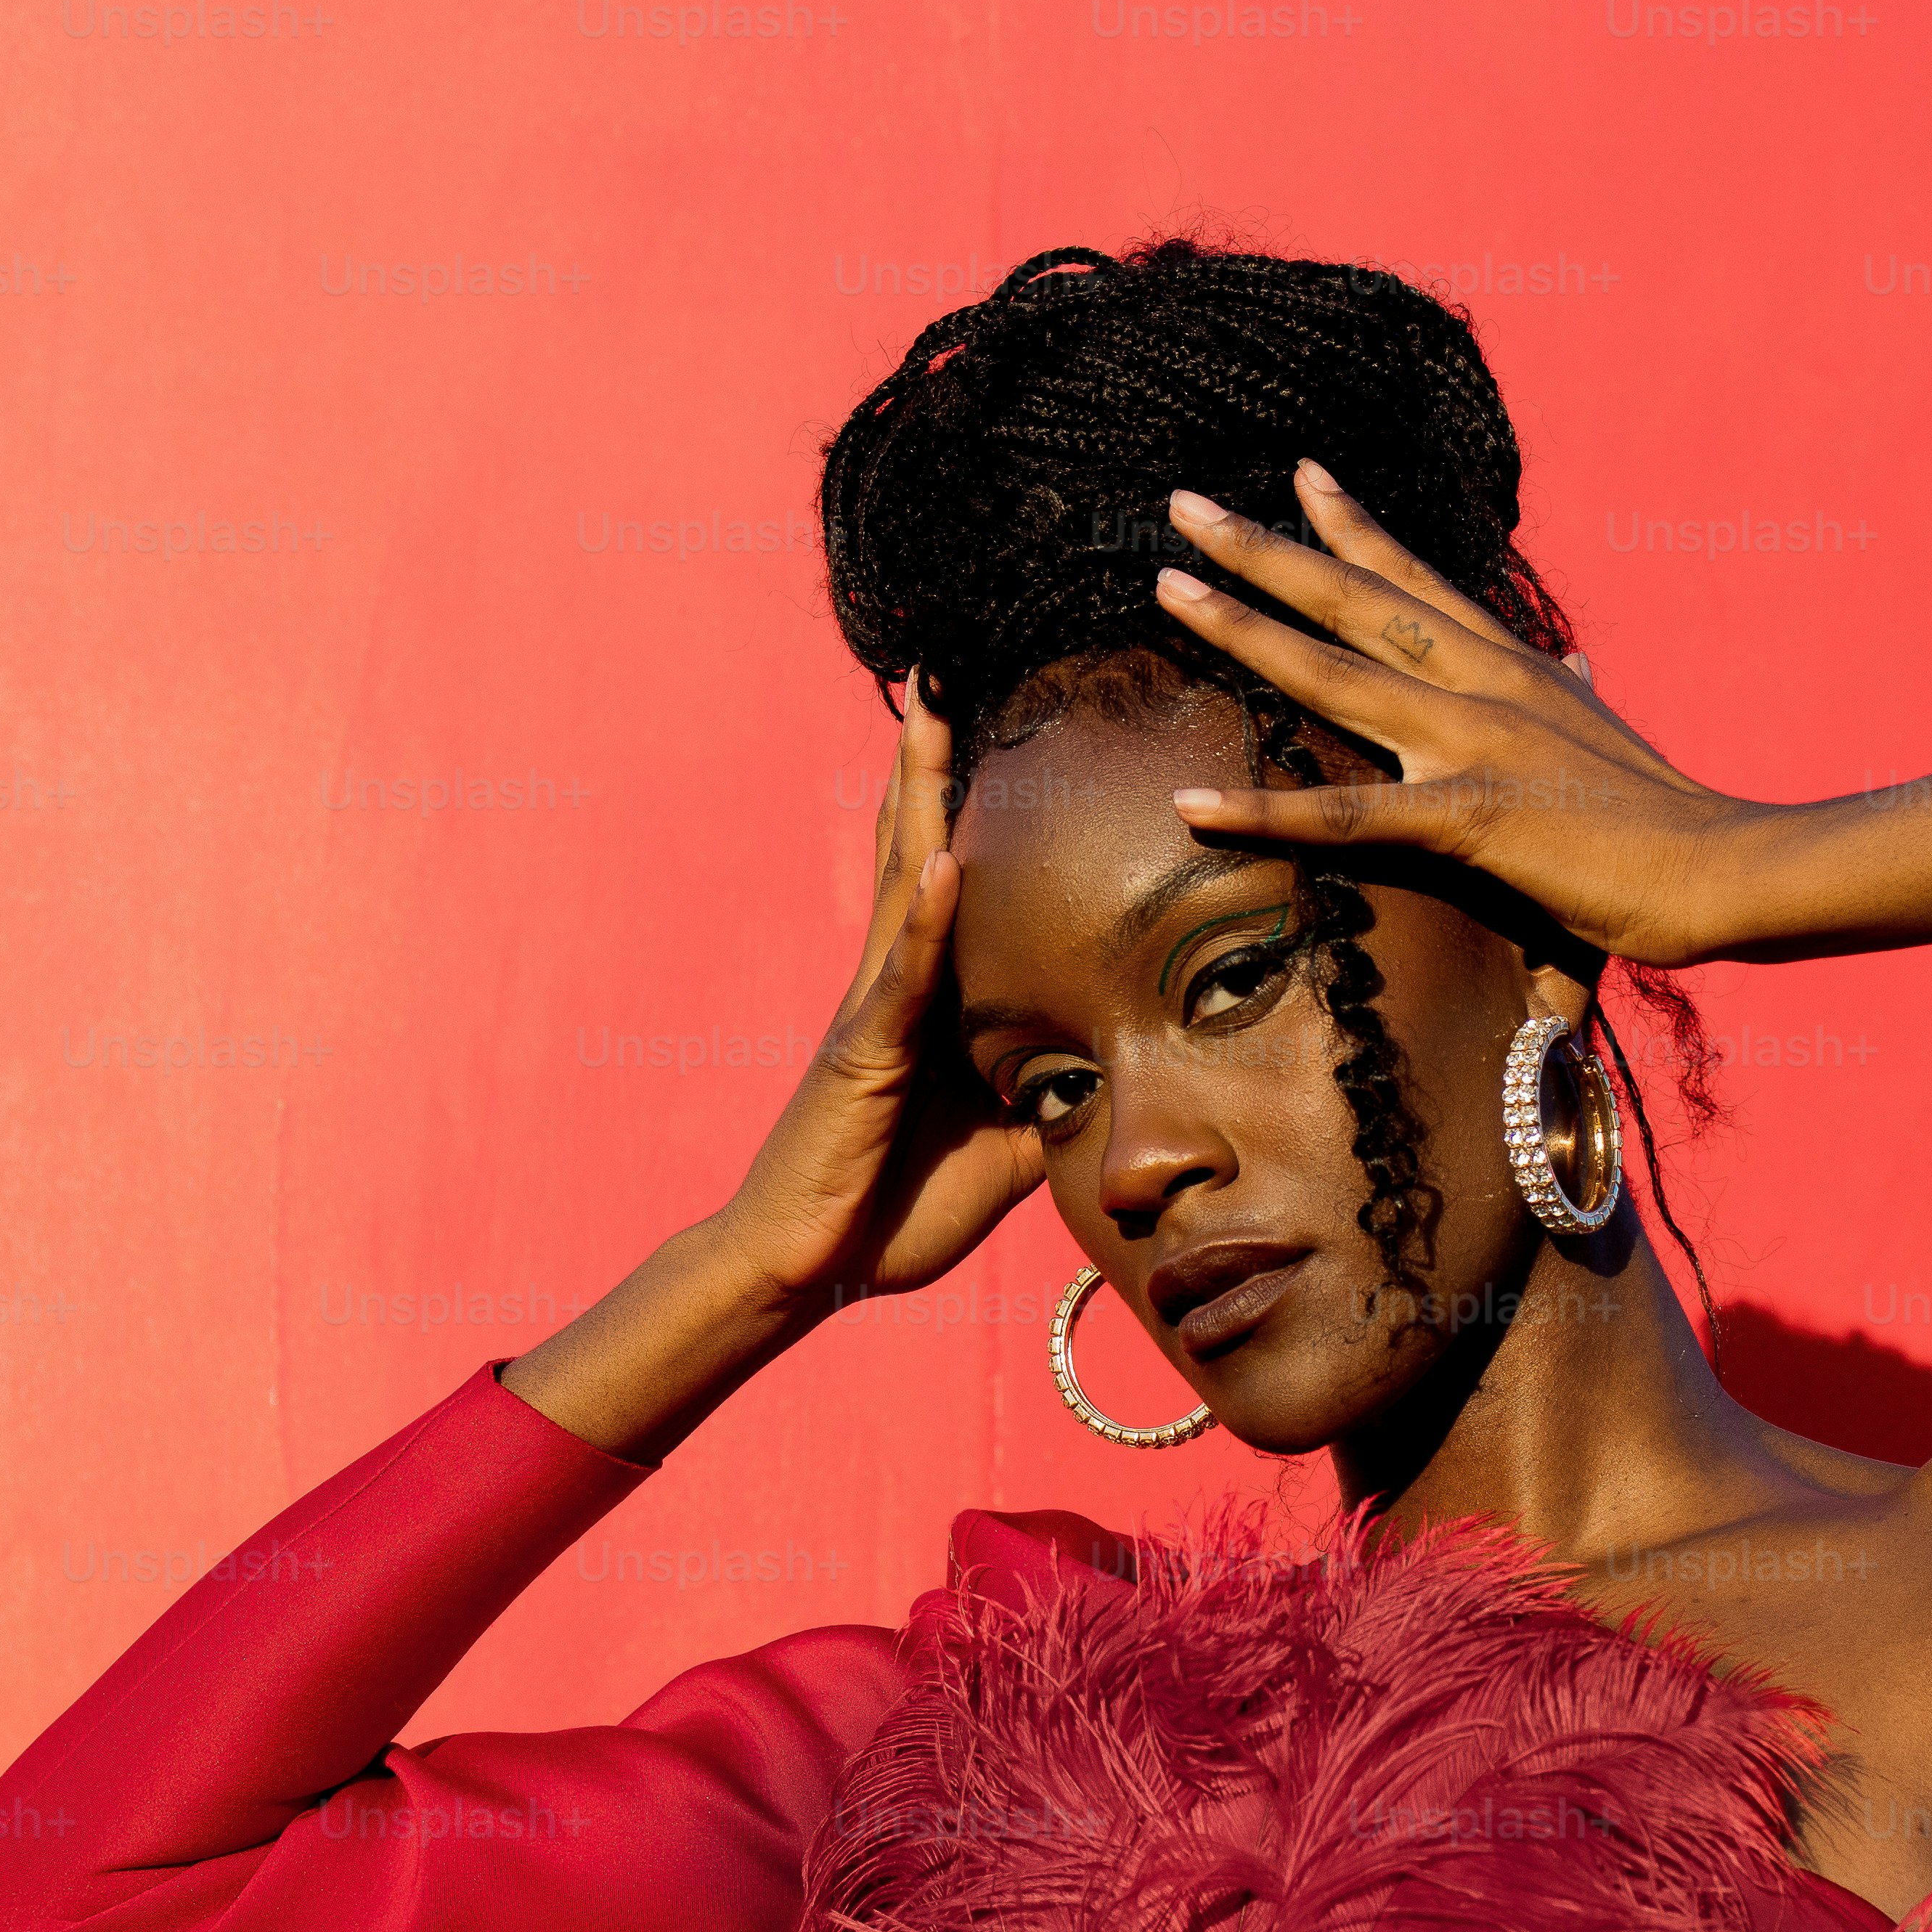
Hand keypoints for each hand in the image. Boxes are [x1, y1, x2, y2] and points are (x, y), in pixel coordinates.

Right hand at [708, 679, 1044, 1308]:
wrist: (809, 1268)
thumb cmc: (895, 1206)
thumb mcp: (1004, 1144)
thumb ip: (1049, 1094)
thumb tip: (1122, 1069)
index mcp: (927, 1000)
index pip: (952, 878)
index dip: (967, 801)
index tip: (998, 720)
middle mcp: (894, 985)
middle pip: (915, 846)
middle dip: (933, 758)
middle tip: (949, 664)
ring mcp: (873, 1013)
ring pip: (901, 881)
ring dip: (918, 799)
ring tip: (934, 713)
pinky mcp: (860, 1057)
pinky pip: (898, 981)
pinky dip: (921, 921)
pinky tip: (941, 864)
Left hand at [1150, 466, 1767, 966]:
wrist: (1727, 864)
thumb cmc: (1669, 821)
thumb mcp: (1611, 735)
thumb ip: (1576, 695)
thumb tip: (1574, 660)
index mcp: (1515, 668)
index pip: (1420, 580)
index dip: (1355, 526)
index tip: (1302, 474)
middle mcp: (1484, 683)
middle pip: (1356, 598)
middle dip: (1263, 548)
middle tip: (1184, 504)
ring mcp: (1474, 741)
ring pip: (1333, 671)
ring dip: (1243, 628)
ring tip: (1166, 588)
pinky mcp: (1471, 816)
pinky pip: (1346, 816)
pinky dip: (1265, 812)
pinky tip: (1192, 806)